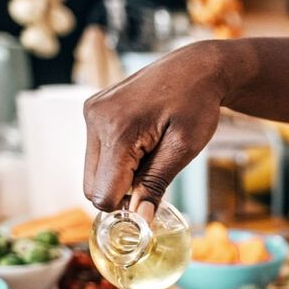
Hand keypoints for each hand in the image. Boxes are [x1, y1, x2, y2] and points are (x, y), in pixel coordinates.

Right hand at [83, 42, 226, 217]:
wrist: (195, 68)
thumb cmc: (196, 104)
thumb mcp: (183, 149)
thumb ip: (156, 184)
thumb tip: (140, 220)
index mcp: (117, 129)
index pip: (103, 193)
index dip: (125, 208)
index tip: (149, 205)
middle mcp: (96, 119)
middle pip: (92, 186)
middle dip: (121, 193)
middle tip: (153, 180)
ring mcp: (92, 112)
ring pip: (92, 172)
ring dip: (119, 177)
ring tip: (150, 159)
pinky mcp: (94, 110)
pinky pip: (96, 153)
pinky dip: (116, 161)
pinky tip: (141, 147)